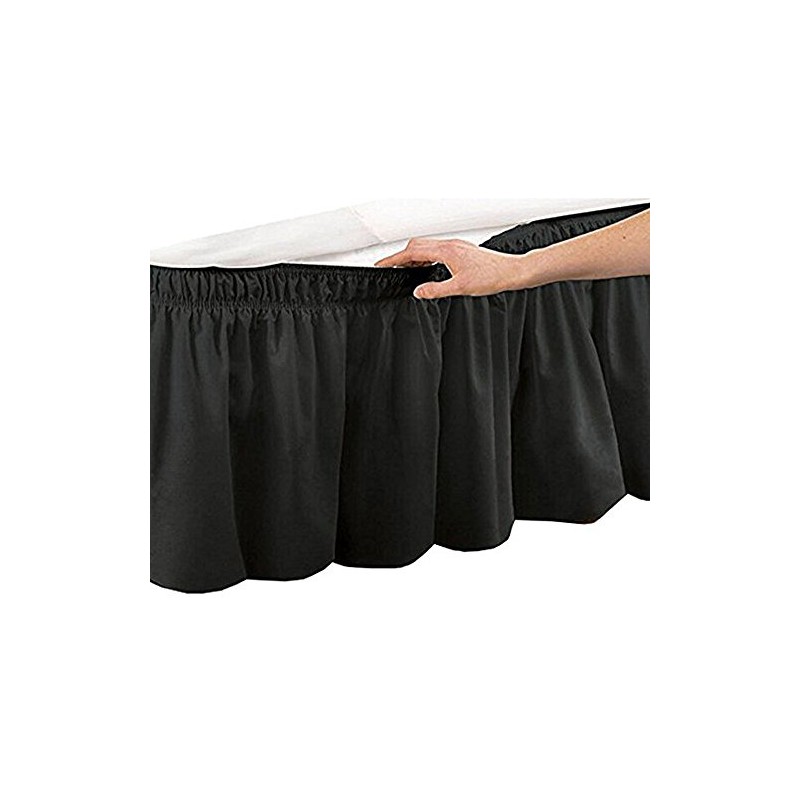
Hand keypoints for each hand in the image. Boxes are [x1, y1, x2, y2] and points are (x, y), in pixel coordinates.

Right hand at [375, 238, 526, 299]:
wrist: (512, 271)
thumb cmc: (492, 276)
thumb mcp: (461, 288)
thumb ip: (436, 290)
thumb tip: (418, 292)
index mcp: (446, 251)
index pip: (413, 252)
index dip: (394, 259)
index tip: (382, 264)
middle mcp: (450, 245)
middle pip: (417, 245)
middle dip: (400, 256)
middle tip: (390, 267)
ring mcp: (456, 246)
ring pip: (427, 247)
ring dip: (413, 256)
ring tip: (405, 269)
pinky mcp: (462, 250)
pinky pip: (437, 250)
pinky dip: (426, 257)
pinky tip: (427, 268)